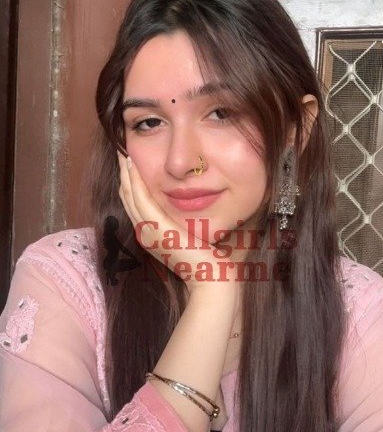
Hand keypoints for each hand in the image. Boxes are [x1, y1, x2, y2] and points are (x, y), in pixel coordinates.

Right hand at [117, 151, 247, 295]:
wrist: (211, 279)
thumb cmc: (210, 262)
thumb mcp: (195, 237)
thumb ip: (191, 223)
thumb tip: (201, 207)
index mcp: (154, 235)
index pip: (136, 204)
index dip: (131, 183)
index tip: (131, 164)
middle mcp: (145, 233)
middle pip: (128, 197)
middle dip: (124, 174)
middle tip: (121, 152)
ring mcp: (148, 230)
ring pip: (129, 195)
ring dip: (125, 173)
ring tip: (122, 153)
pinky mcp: (155, 227)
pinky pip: (139, 198)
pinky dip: (133, 180)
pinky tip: (131, 165)